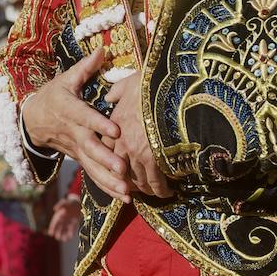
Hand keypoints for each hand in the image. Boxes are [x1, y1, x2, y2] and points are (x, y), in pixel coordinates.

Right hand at [21, 49, 129, 200]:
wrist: (31, 121)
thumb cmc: (53, 96)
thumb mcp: (65, 79)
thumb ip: (86, 68)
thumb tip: (104, 49)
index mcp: (69, 109)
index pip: (85, 117)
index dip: (99, 124)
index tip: (116, 130)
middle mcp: (72, 132)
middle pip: (90, 147)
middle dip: (106, 159)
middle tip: (123, 168)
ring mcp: (75, 148)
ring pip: (91, 166)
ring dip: (109, 180)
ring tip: (127, 190)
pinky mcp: (79, 159)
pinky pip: (93, 175)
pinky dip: (107, 188)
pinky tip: (124, 197)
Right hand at [48, 197, 81, 241]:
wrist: (78, 202)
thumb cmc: (70, 202)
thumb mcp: (65, 202)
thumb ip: (60, 205)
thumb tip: (54, 209)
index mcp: (59, 214)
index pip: (54, 222)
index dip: (52, 228)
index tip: (50, 233)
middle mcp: (63, 219)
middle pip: (59, 227)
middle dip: (58, 232)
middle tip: (57, 238)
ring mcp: (68, 221)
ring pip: (64, 229)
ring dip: (63, 234)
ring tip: (63, 239)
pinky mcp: (74, 223)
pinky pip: (71, 229)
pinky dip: (70, 233)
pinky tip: (69, 237)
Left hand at [104, 72, 172, 199]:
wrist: (167, 88)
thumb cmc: (149, 83)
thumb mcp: (128, 82)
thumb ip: (117, 91)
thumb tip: (110, 96)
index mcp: (114, 125)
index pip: (108, 149)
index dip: (114, 159)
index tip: (122, 165)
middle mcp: (122, 142)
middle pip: (120, 170)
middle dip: (128, 181)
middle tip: (138, 187)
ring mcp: (136, 152)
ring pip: (138, 179)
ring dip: (147, 188)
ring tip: (156, 192)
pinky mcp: (152, 159)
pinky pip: (155, 181)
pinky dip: (161, 189)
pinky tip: (168, 191)